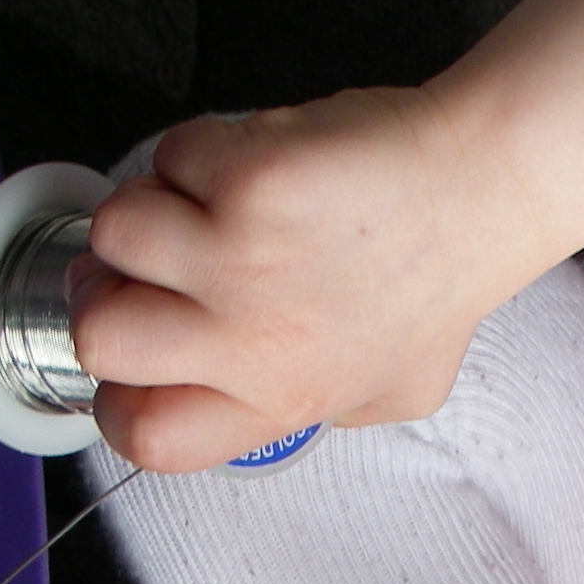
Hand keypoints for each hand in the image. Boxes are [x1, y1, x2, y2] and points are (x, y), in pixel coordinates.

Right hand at [73, 86, 542, 472]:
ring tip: (205, 202)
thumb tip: (259, 399)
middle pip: (99, 337)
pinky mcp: (251, 179)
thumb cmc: (442, 273)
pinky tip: (255, 159)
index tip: (128, 366)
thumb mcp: (392, 387)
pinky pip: (169, 156)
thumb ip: (319, 405)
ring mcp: (245, 258)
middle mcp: (253, 341)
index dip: (116, 399)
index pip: (148, 435)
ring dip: (148, 205)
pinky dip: (200, 147)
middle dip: (104, 293)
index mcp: (280, 398)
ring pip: (113, 232)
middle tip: (143, 267)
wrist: (484, 187)